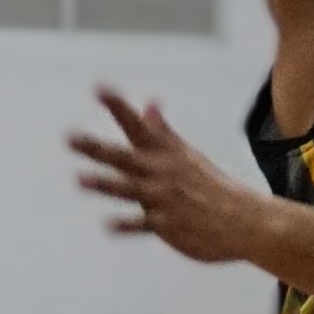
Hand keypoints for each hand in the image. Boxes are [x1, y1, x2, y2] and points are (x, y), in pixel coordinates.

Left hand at [72, 93, 262, 265]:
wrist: (244, 220)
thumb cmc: (212, 187)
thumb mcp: (187, 154)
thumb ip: (161, 132)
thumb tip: (149, 104)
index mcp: (164, 153)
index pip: (136, 125)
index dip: (117, 107)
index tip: (99, 88)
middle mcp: (160, 172)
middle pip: (122, 157)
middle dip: (95, 147)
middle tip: (69, 138)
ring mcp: (163, 198)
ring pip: (128, 189)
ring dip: (105, 184)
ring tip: (80, 179)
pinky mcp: (167, 225)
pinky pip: (143, 224)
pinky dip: (126, 224)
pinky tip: (108, 224)